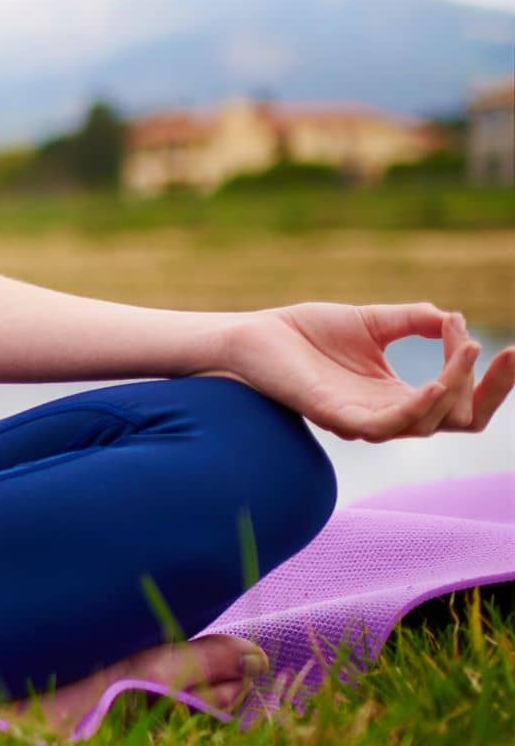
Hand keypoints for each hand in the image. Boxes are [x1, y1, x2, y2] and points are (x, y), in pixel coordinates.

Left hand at [203, 302, 514, 442]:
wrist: (255, 334)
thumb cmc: (307, 332)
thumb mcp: (371, 322)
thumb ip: (414, 321)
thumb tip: (453, 319)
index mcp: (399, 396)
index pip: (462, 402)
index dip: (489, 380)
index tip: (509, 348)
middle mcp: (387, 415)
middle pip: (458, 419)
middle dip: (487, 390)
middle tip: (499, 353)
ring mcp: (363, 420)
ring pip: (427, 424)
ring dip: (454, 389)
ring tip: (465, 352)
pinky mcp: (335, 416)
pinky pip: (386, 426)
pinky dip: (416, 408)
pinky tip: (435, 383)